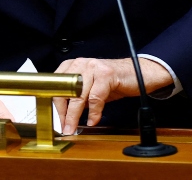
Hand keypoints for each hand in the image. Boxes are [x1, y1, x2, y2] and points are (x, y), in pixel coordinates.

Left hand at [53, 57, 172, 134]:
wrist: (138, 73)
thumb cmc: (112, 81)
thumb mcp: (90, 87)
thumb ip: (76, 97)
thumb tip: (62, 115)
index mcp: (73, 65)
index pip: (56, 85)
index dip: (54, 104)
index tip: (55, 120)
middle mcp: (81, 63)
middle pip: (65, 90)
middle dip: (62, 112)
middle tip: (63, 127)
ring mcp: (93, 67)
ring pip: (78, 95)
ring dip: (74, 116)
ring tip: (73, 127)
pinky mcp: (106, 74)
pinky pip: (96, 97)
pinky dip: (94, 112)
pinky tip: (93, 120)